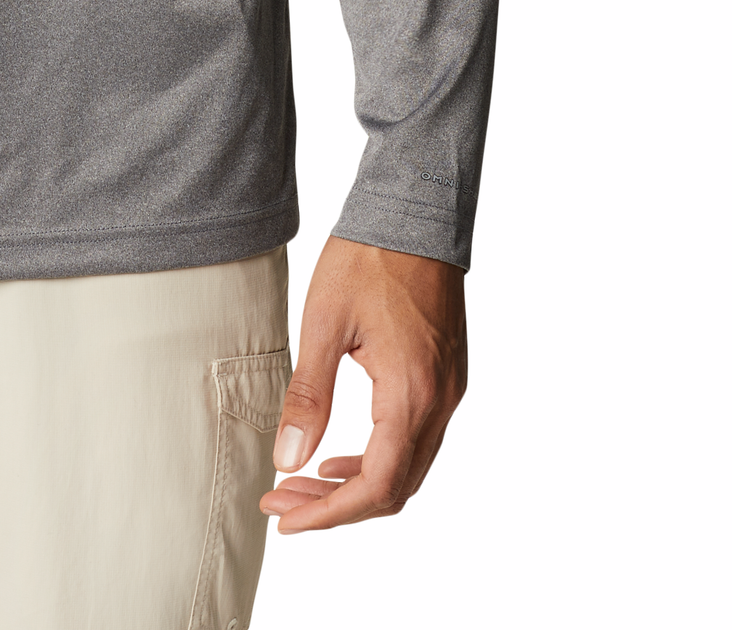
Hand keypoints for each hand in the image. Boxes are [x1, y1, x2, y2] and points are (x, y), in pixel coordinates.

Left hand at [260, 235, 464, 531]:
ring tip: (301, 483)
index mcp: (411, 393)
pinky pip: (417, 441)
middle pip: (394, 488)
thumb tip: (288, 459)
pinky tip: (338, 454)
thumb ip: (308, 395)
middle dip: (335, 506)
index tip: (284, 518)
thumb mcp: (323, 322)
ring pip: (408, 469)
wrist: (415, 213)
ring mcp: (449, 392)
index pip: (376, 485)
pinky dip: (378, 459)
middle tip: (281, 502)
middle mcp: (440, 403)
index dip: (329, 513)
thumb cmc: (366, 258)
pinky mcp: (447, 379)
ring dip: (356, 486)